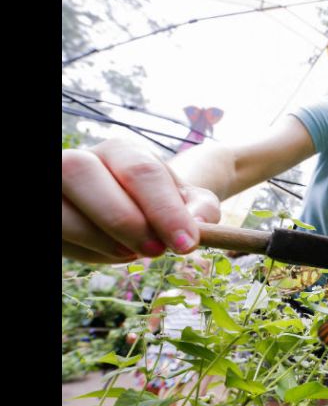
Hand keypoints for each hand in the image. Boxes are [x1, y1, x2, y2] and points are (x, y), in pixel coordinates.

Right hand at [62, 137, 220, 262]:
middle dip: (123, 219)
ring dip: (99, 239)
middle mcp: (81, 160)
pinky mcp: (48, 213)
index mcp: (122, 152)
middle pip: (84, 173)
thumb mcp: (190, 203)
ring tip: (131, 252)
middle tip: (156, 251)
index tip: (186, 244)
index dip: (164, 210)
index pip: (141, 171)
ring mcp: (56, 186)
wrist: (134, 208)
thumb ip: (201, 210)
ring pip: (60, 208)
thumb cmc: (162, 204)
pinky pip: (56, 234)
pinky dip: (84, 251)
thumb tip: (197, 227)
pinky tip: (108, 253)